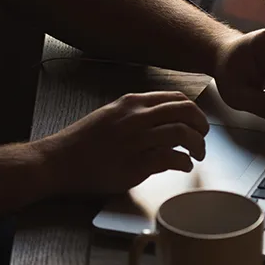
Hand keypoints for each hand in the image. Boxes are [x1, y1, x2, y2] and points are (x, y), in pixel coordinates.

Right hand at [37, 91, 209, 193]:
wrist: (60, 160)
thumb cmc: (83, 142)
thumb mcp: (110, 115)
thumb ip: (135, 114)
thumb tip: (161, 119)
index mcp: (131, 102)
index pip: (175, 98)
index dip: (192, 110)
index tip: (196, 121)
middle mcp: (137, 117)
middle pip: (185, 111)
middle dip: (201, 124)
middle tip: (204, 136)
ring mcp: (138, 139)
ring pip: (183, 133)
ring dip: (198, 145)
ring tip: (198, 154)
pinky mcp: (137, 163)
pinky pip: (172, 158)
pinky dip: (184, 162)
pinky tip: (184, 166)